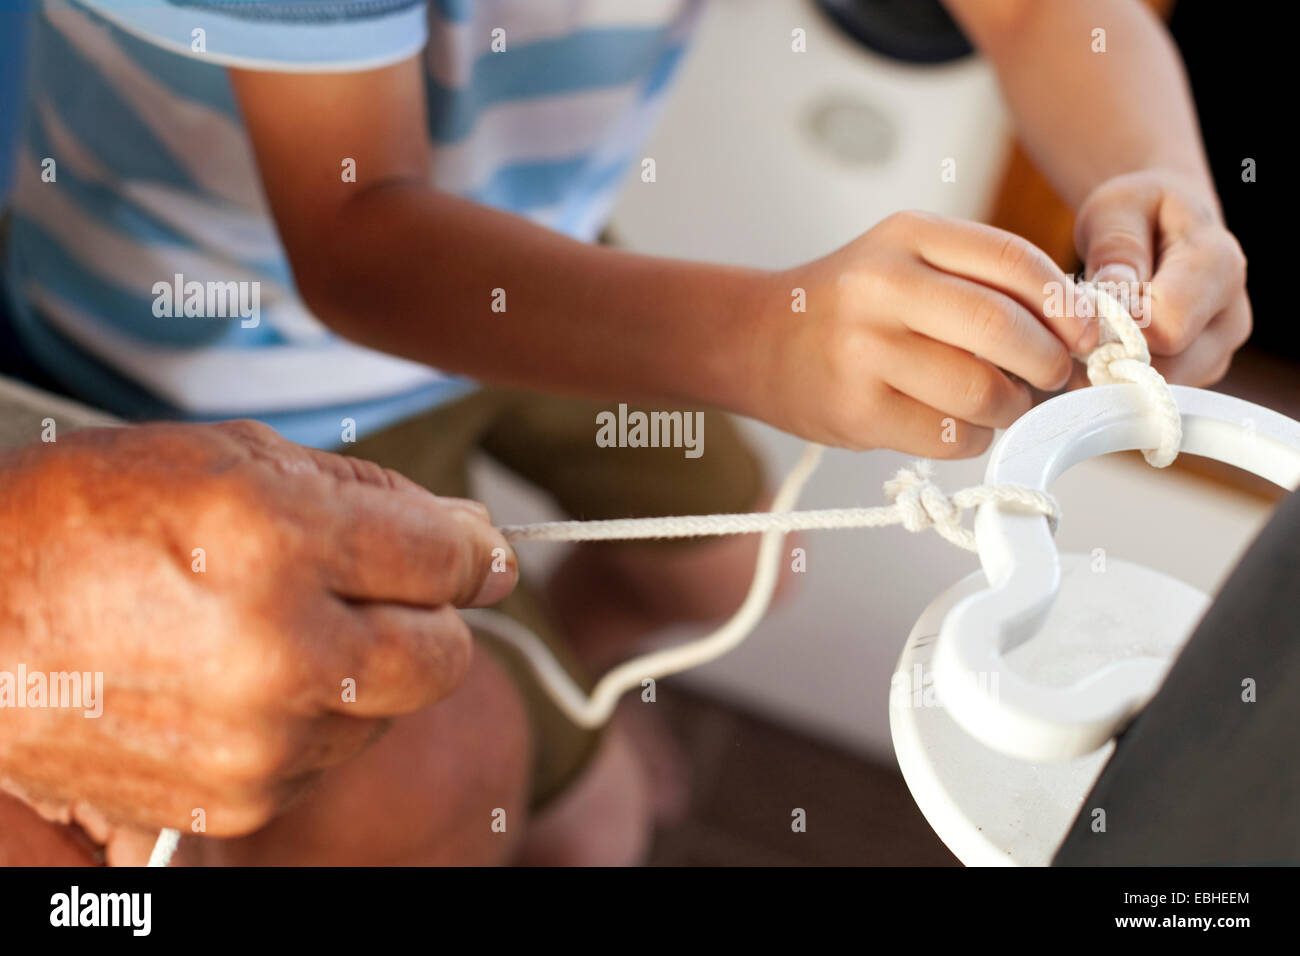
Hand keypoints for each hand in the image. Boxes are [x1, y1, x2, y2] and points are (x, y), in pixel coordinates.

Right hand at [0, 420, 515, 849]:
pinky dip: (311, 718)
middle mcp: (276, 652)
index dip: (472, 552)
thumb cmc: (87, 520)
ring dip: (362, 671)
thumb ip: (372, 497)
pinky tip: (240, 678)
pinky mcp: (238, 798)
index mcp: (276, 541)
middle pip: (444, 656)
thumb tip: (476, 540)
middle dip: (429, 618)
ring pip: (389, 711)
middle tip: (377, 589)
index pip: (449, 560)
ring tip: (271, 628)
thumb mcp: (232, 458)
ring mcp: (258, 740)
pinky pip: (330, 756)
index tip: (475, 552)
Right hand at [752, 211, 1092, 455]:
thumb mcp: (908, 260)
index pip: (1015, 262)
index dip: (1068, 306)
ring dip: (1011, 409)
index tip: (1088, 335)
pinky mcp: (855, 410)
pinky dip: (973, 439)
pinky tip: (960, 426)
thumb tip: (1082, 331)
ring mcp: (863, 351)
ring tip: (1002, 404)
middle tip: (1053, 378)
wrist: (756, 341)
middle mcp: (881, 286)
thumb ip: (984, 282)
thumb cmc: (852, 306)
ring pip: (981, 392)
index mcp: (908, 236)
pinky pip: (949, 437)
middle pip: (1002, 330)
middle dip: (1048, 364)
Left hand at [1074, 169, 1250, 384]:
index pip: (1169, 325)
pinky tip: (1101, 349)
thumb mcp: (1117, 208)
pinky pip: (1150, 396)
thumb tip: (1113, 294)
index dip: (1116, 326)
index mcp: (1218, 266)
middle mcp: (1228, 318)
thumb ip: (1115, 246)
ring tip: (1091, 332)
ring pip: (1156, 390)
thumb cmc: (1138, 214)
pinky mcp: (1195, 375)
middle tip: (1075, 327)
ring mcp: (1215, 354)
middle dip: (1110, 355)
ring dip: (1111, 371)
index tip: (1084, 309)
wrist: (1162, 227)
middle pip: (1166, 369)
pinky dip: (1118, 379)